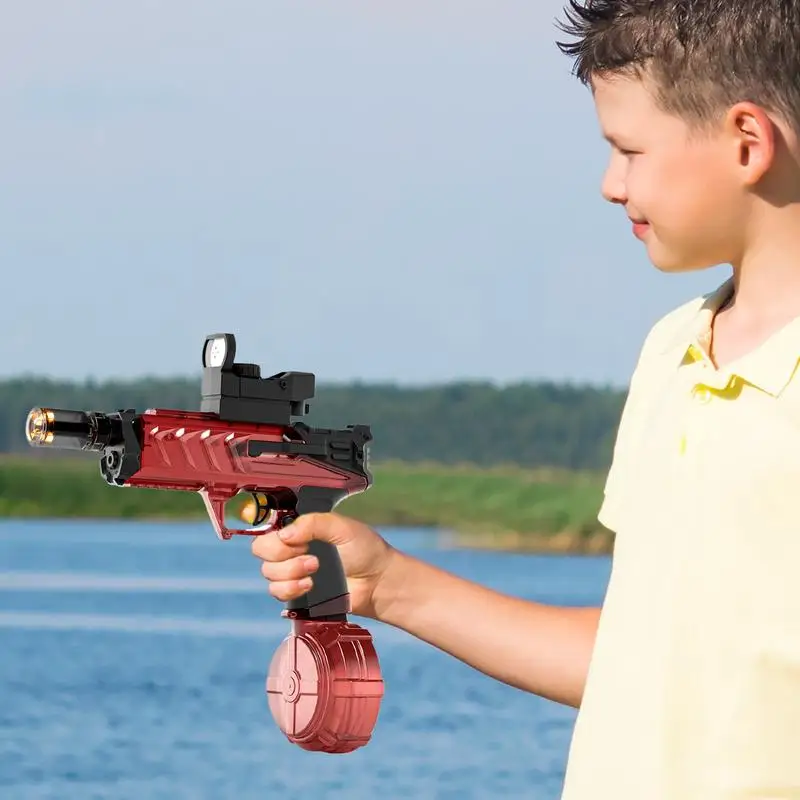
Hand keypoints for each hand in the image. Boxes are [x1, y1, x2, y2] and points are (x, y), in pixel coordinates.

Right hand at [251, 512, 396, 618]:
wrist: (378, 582)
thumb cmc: (365, 550)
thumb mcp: (342, 527)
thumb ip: (313, 523)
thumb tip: (285, 534)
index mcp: (301, 529)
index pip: (269, 528)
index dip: (277, 536)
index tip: (297, 541)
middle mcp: (292, 549)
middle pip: (261, 550)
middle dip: (282, 555)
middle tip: (311, 558)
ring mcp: (293, 572)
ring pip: (268, 573)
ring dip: (290, 573)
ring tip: (316, 572)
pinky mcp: (297, 594)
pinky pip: (277, 593)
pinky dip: (291, 590)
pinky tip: (310, 586)